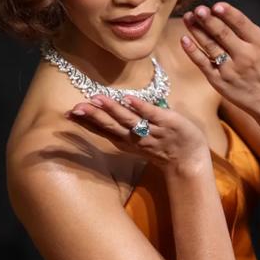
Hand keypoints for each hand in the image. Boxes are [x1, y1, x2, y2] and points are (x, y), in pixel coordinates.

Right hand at [66, 94, 209, 173]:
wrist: (189, 161)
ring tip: (97, 99)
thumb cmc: (164, 146)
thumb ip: (125, 127)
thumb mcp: (139, 140)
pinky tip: (128, 99)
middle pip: (111, 126)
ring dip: (113, 110)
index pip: (103, 130)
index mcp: (127, 140)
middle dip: (93, 116)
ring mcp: (152, 131)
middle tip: (76, 107)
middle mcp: (136, 138)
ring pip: (129, 120)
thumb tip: (109, 110)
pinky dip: (141, 107)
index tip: (69, 113)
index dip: (87, 122)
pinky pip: (153, 114)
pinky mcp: (169, 123)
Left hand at [180, 0, 259, 121]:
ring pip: (210, 47)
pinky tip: (184, 39)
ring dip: (197, 31)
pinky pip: (203, 64)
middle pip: (223, 35)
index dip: (229, 14)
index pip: (242, 25)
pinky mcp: (219, 81)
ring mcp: (230, 70)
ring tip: (188, 17)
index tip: (217, 5)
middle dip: (209, 21)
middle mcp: (245, 56)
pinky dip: (192, 52)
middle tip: (198, 9)